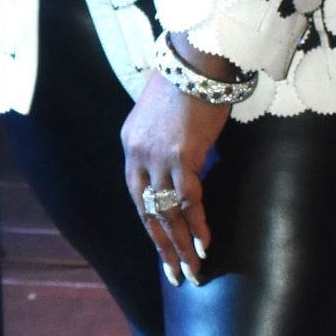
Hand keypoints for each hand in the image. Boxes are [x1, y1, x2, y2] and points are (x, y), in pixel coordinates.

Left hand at [121, 73, 229, 284]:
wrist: (195, 60)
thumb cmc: (185, 82)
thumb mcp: (161, 115)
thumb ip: (162, 142)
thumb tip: (179, 164)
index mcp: (131, 146)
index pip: (137, 196)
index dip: (151, 225)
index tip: (163, 249)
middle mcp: (138, 155)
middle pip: (147, 212)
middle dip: (163, 247)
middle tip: (177, 275)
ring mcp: (157, 157)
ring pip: (167, 212)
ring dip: (181, 245)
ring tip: (193, 271)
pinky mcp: (181, 155)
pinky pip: (188, 200)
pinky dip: (197, 224)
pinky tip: (204, 244)